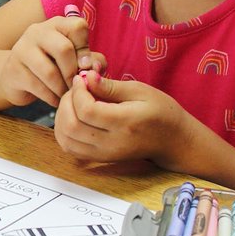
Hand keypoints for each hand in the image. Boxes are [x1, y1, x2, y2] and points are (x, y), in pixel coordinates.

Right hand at [0, 13, 106, 107]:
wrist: (16, 77)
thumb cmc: (52, 66)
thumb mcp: (74, 59)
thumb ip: (91, 60)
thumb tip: (96, 67)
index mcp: (57, 24)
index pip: (78, 26)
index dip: (85, 49)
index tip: (84, 66)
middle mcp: (37, 31)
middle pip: (64, 49)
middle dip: (74, 73)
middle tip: (76, 86)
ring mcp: (22, 48)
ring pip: (50, 72)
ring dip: (62, 89)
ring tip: (66, 95)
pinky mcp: (13, 69)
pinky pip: (38, 87)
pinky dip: (51, 98)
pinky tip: (55, 100)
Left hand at [54, 71, 190, 165]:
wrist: (173, 140)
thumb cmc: (160, 112)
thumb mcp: (140, 91)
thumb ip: (110, 86)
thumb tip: (86, 77)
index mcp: (125, 123)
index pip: (86, 110)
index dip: (77, 91)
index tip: (82, 79)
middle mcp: (112, 143)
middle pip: (72, 125)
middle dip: (66, 102)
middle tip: (75, 89)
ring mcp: (105, 154)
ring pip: (66, 139)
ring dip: (61, 117)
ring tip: (73, 102)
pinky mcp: (100, 158)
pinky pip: (70, 148)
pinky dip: (63, 132)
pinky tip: (73, 116)